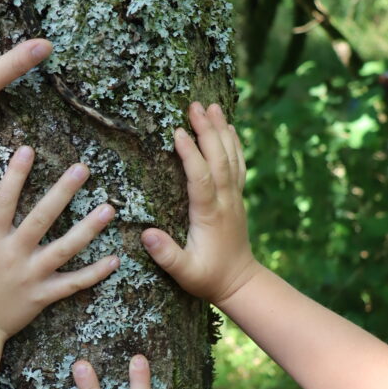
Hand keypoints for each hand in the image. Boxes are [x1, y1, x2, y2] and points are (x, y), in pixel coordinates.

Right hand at [0, 147, 118, 340]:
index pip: (4, 202)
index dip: (15, 176)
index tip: (29, 150)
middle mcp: (13, 254)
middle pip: (42, 219)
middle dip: (63, 193)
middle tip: (83, 169)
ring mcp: (31, 275)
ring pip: (65, 249)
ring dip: (88, 229)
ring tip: (109, 209)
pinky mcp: (43, 295)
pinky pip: (73, 283)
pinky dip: (94, 273)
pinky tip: (115, 259)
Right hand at [140, 102, 260, 305]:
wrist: (240, 282)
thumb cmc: (208, 278)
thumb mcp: (184, 273)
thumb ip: (167, 255)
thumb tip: (147, 233)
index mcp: (210, 215)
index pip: (201, 178)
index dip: (191, 154)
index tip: (178, 132)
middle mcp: (226, 201)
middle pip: (219, 159)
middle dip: (207, 131)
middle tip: (195, 106)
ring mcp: (235, 197)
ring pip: (231, 157)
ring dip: (222, 130)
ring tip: (212, 106)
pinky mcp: (237, 197)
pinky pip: (238, 164)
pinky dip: (234, 143)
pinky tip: (228, 127)